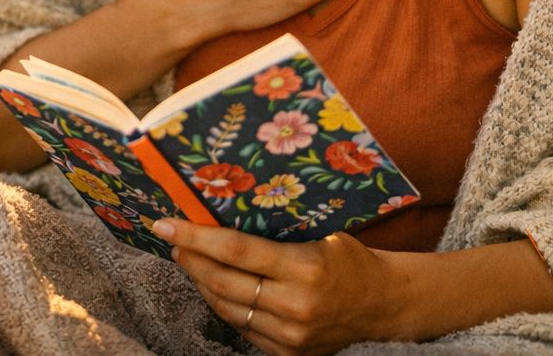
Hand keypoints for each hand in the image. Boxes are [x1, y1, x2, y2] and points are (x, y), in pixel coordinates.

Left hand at [155, 219, 404, 354]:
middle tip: (172, 239)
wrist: (385, 304)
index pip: (235, 249)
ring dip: (200, 281)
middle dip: (190, 258)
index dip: (195, 236)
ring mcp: (290, 335)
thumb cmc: (350, 258)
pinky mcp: (288, 352)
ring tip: (187, 259)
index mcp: (305, 267)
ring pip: (226, 307)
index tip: (167, 224)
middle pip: (223, 281)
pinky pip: (241, 327)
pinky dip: (221, 304)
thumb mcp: (320, 233)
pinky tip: (212, 285)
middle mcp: (295, 305)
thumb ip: (276, 231)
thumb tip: (222, 211)